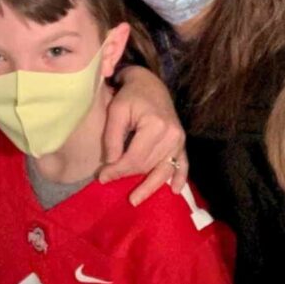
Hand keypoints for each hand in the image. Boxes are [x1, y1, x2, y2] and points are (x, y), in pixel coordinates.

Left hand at [99, 65, 186, 205]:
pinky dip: (180, 177)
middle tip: (108, 181)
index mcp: (156, 126)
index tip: (102, 177)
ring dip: (150, 186)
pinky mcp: (182, 142)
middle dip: (127, 175)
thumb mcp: (116, 111)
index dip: (118, 170)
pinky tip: (174, 190)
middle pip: (148, 165)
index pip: (135, 158)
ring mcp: (179, 140)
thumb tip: (112, 164)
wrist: (150, 83)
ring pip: (163, 169)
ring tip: (136, 199)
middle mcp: (172, 135)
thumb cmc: (130, 95)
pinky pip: (183, 164)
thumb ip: (113, 138)